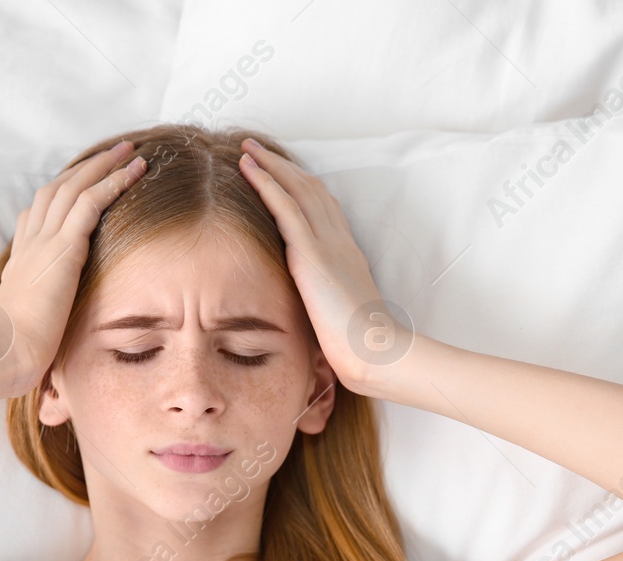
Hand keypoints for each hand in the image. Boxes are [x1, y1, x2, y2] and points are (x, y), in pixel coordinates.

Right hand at [0, 140, 147, 397]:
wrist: (2, 353)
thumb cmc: (12, 354)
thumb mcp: (27, 330)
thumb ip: (40, 323)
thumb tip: (51, 346)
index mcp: (20, 260)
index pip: (37, 214)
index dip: (59, 194)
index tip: (80, 182)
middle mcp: (30, 243)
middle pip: (56, 190)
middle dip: (85, 167)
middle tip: (113, 152)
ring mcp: (44, 242)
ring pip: (75, 187)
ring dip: (104, 164)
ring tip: (130, 150)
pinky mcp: (63, 249)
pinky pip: (91, 202)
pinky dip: (113, 181)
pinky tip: (135, 171)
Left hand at [236, 138, 404, 394]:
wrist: (376, 351)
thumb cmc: (360, 347)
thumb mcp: (339, 317)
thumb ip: (325, 304)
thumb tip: (312, 315)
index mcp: (347, 254)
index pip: (323, 209)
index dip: (301, 186)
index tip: (282, 173)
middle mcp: (340, 240)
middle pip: (311, 189)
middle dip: (283, 166)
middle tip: (257, 148)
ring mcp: (328, 243)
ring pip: (297, 189)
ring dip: (270, 164)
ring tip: (247, 148)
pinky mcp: (312, 253)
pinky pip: (286, 207)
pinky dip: (266, 183)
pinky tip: (248, 168)